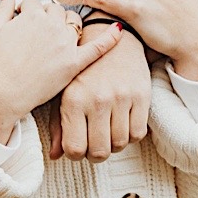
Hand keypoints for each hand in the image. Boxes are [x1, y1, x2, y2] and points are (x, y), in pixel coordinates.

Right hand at [0, 0, 121, 142]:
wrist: (1, 93)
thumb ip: (2, 9)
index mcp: (31, 16)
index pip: (34, 4)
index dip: (27, 11)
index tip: (23, 20)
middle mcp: (51, 25)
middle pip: (55, 10)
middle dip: (48, 16)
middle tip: (39, 31)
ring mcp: (65, 44)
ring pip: (73, 22)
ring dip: (67, 23)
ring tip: (57, 35)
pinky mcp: (74, 62)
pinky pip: (97, 46)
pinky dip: (110, 36)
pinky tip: (119, 28)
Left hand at [52, 29, 150, 161]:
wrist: (112, 42)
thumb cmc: (83, 70)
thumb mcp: (64, 93)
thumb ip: (59, 126)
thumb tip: (56, 156)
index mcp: (73, 99)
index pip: (75, 148)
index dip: (75, 155)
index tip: (76, 149)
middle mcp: (97, 100)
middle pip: (100, 151)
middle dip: (94, 155)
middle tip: (92, 147)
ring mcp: (121, 99)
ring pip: (120, 144)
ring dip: (112, 146)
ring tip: (105, 134)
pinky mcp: (141, 97)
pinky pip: (138, 134)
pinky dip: (129, 137)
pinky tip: (120, 126)